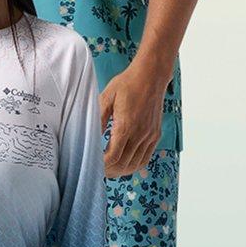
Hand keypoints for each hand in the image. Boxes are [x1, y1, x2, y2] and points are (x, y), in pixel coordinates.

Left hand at [97, 60, 168, 176]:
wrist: (151, 75)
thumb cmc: (127, 83)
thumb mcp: (106, 98)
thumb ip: (98, 119)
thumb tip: (89, 138)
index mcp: (126, 125)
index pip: (113, 156)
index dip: (102, 165)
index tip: (92, 165)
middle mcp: (140, 133)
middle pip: (123, 164)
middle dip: (109, 171)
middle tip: (97, 171)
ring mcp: (150, 135)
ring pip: (135, 164)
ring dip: (121, 171)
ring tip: (109, 170)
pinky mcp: (155, 135)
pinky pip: (146, 158)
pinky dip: (134, 165)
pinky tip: (124, 164)